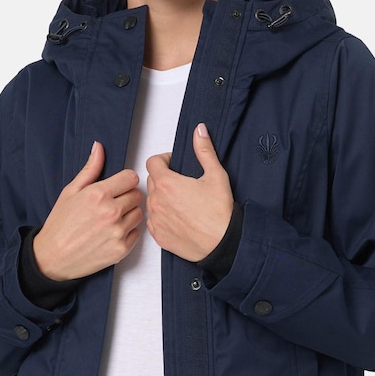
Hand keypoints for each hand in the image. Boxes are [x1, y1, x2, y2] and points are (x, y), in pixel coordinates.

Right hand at [33, 142, 143, 279]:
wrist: (52, 257)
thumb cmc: (59, 224)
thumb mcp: (70, 191)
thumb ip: (90, 169)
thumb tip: (99, 147)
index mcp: (98, 194)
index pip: (131, 177)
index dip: (124, 181)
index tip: (117, 187)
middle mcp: (111, 212)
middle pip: (137, 195)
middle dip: (127, 197)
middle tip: (111, 204)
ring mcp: (118, 232)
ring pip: (139, 214)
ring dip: (129, 214)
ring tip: (110, 219)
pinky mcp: (121, 249)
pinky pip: (136, 233)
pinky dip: (128, 232)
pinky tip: (111, 233)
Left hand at [146, 124, 233, 260]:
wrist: (223, 243)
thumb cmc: (220, 213)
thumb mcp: (216, 175)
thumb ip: (204, 150)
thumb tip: (199, 131)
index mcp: (167, 183)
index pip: (152, 162)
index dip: (163, 160)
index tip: (173, 164)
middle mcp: (157, 201)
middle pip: (151, 181)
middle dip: (163, 178)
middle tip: (181, 183)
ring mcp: (156, 220)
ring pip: (152, 201)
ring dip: (162, 198)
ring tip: (181, 202)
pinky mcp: (159, 236)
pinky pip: (153, 221)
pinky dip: (162, 217)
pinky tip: (178, 217)